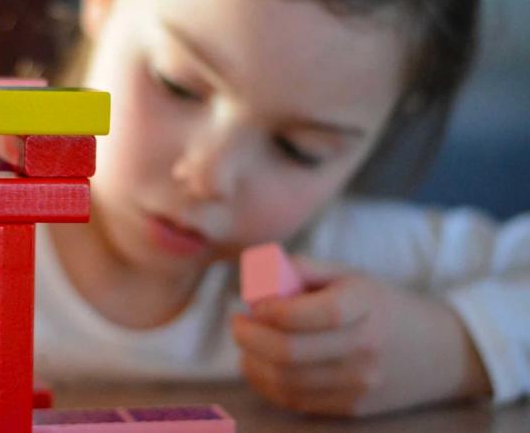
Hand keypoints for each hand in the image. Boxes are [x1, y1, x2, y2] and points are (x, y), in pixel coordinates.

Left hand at [232, 257, 491, 416]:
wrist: (441, 351)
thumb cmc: (383, 305)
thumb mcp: (351, 276)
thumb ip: (304, 270)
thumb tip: (257, 278)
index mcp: (365, 305)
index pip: (308, 314)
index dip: (270, 310)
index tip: (252, 304)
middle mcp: (364, 349)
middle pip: (289, 352)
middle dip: (249, 337)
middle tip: (237, 323)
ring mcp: (360, 384)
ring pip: (286, 381)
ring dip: (252, 362)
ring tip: (245, 343)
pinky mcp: (352, 408)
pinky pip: (296, 401)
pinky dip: (266, 384)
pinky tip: (257, 365)